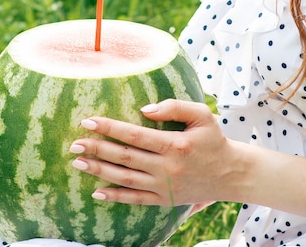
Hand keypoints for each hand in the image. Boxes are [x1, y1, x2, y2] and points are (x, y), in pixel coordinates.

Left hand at [69, 99, 238, 206]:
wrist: (231, 174)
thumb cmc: (214, 140)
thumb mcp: (202, 115)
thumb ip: (175, 107)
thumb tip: (145, 109)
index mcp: (175, 144)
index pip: (135, 135)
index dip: (110, 128)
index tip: (88, 121)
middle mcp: (168, 167)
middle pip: (125, 157)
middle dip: (97, 149)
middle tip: (74, 143)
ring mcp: (165, 186)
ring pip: (126, 179)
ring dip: (100, 171)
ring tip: (78, 162)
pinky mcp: (164, 200)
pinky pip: (135, 200)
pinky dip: (115, 196)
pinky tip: (97, 191)